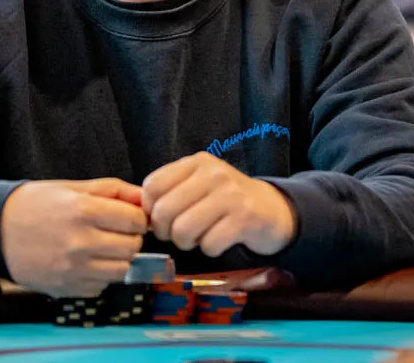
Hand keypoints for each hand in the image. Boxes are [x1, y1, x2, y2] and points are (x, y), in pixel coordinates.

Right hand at [0, 179, 147, 297]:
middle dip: (130, 238)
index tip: (128, 217)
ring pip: (122, 271)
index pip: (135, 221)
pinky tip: (85, 262)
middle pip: (132, 247)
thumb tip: (145, 198)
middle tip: (116, 232)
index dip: (137, 218)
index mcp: (84, 211)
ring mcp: (73, 270)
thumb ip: (114, 190)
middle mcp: (81, 243)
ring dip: (119, 259)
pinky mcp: (67, 288)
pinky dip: (100, 276)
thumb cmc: (37, 204)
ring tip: (103, 248)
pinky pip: (101, 286)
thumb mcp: (74, 187)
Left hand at [142, 152, 295, 256]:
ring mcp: (230, 194)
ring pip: (183, 230)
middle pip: (164, 212)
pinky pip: (209, 244)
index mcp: (196, 163)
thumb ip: (171, 192)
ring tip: (199, 238)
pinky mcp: (245, 217)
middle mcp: (213, 173)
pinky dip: (210, 250)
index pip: (152, 186)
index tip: (163, 219)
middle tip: (180, 234)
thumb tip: (140, 213)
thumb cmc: (227, 201)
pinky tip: (220, 241)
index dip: (150, 210)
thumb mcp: (199, 185)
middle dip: (167, 232)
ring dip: (187, 243)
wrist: (273, 210)